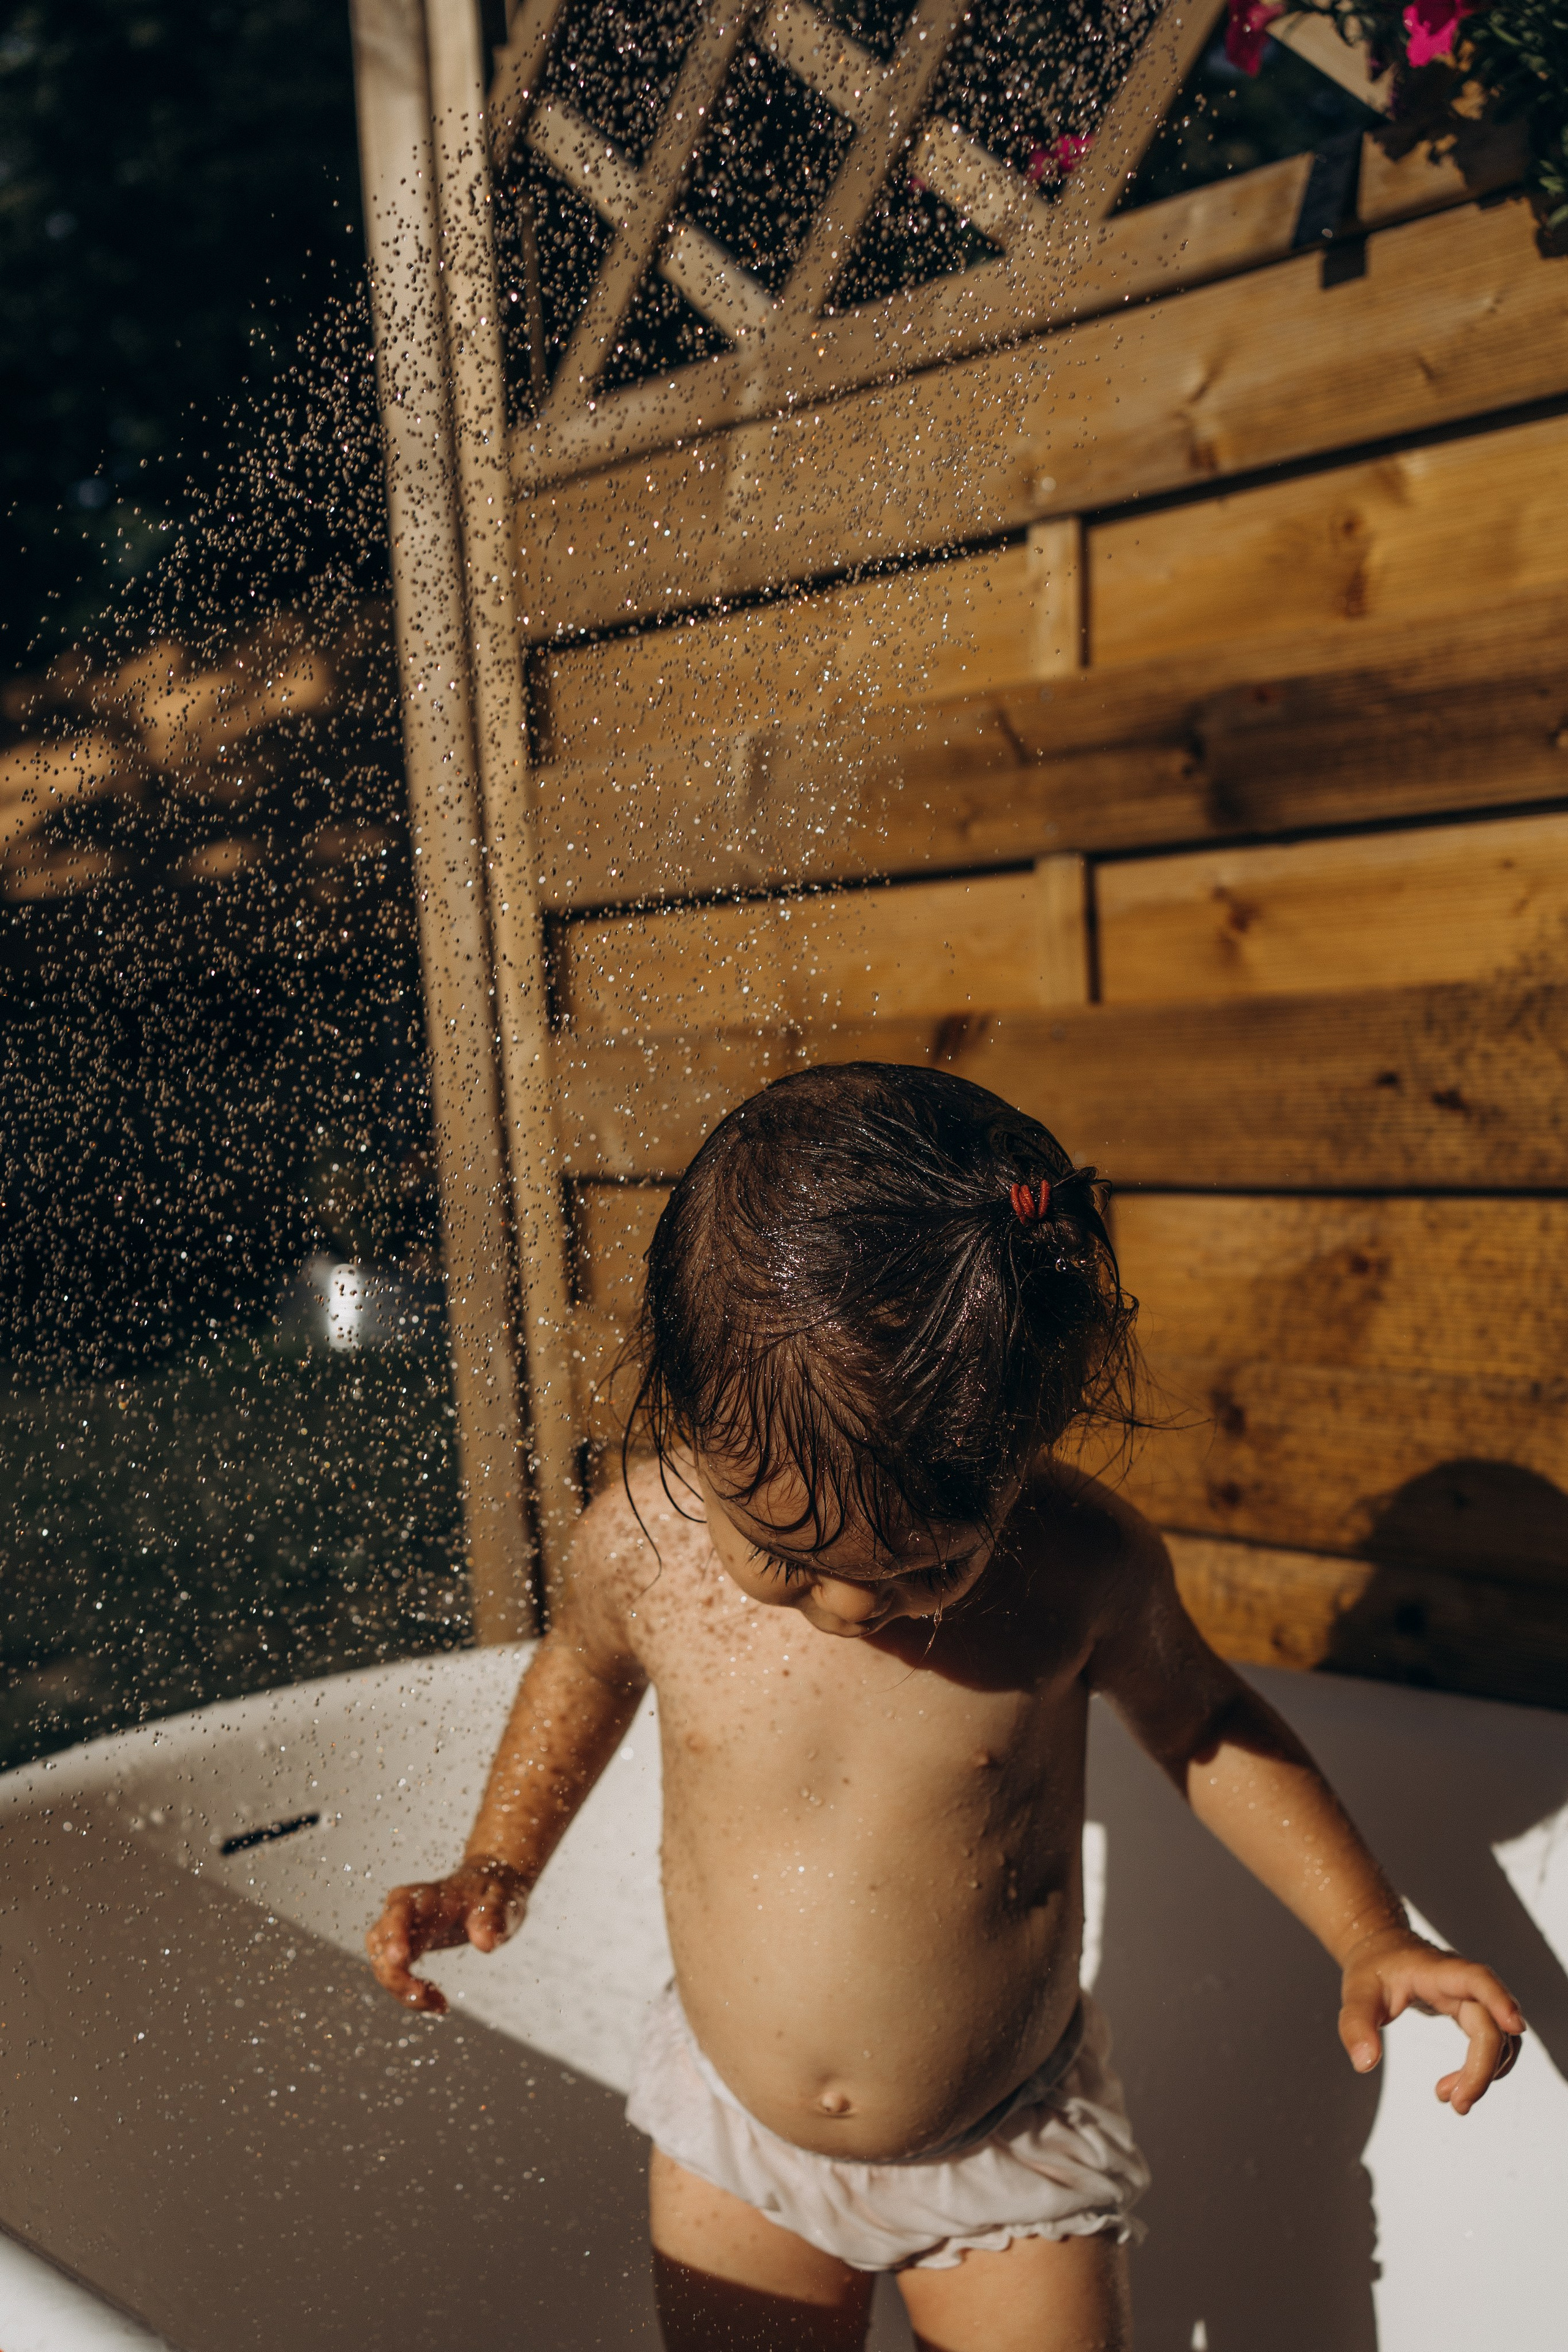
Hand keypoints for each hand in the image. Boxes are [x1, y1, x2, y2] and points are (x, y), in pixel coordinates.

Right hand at [364, 1857, 528, 2013]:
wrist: (485, 1894)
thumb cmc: (488, 1894)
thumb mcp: (499, 1901)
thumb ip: (492, 1919)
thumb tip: (486, 1944)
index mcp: (425, 1895)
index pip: (399, 1911)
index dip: (394, 1934)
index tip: (399, 1959)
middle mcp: (404, 1911)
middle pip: (380, 1943)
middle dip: (396, 1975)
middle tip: (428, 1997)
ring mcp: (401, 1931)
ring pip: (382, 1964)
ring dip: (403, 1990)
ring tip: (439, 2004)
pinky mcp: (404, 1949)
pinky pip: (395, 1974)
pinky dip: (410, 1993)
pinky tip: (438, 2002)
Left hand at [1339, 1926, 1524, 2115]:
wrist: (1382, 1951)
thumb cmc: (1372, 1969)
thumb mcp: (1356, 1994)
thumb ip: (1356, 2027)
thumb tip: (1365, 2064)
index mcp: (1438, 1971)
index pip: (1477, 1979)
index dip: (1499, 1999)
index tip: (1514, 2025)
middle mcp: (1462, 1984)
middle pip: (1489, 2025)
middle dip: (1480, 2068)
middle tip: (1457, 2105)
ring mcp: (1470, 1998)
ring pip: (1498, 2038)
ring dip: (1483, 2073)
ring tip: (1449, 2098)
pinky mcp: (1471, 2012)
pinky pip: (1492, 2043)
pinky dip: (1481, 2068)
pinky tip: (1456, 2085)